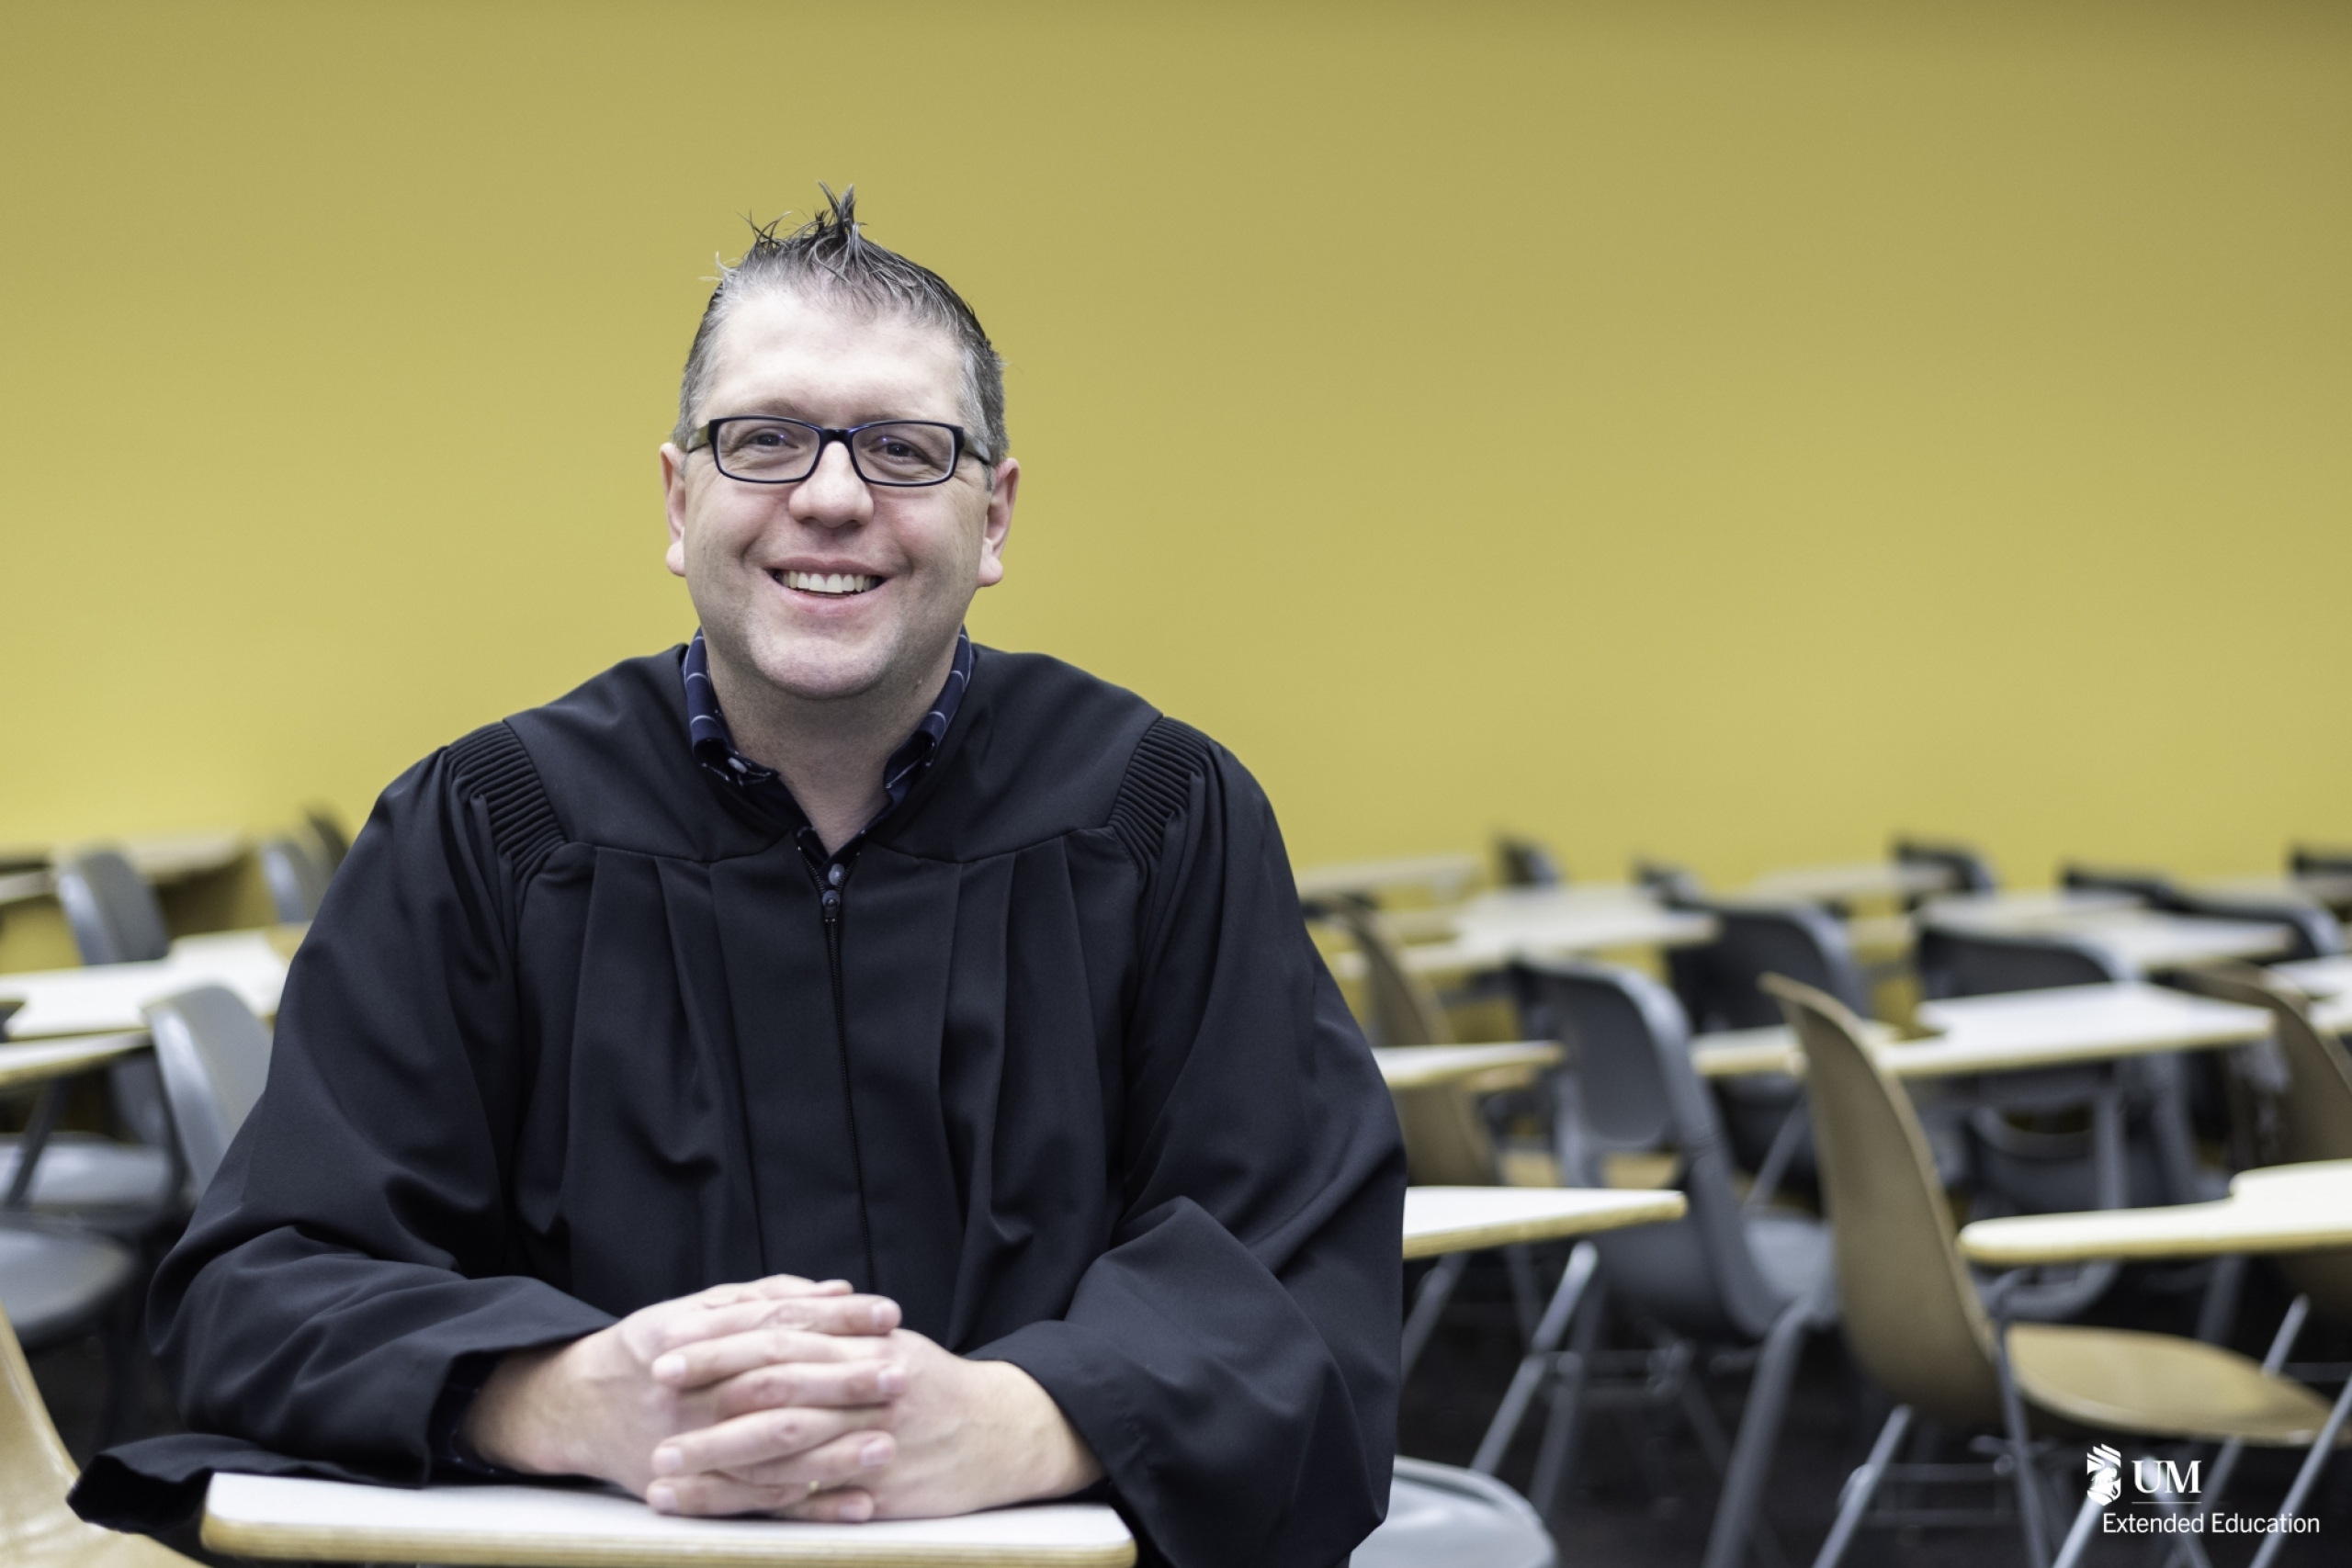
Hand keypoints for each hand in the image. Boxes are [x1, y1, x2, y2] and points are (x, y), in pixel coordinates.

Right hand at [460, 1274, 902, 1493]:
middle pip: (782, 1386)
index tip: (889, 1314)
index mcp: (701, 1342)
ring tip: (889, 1446)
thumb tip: (838, 1290)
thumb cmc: (649, 1349)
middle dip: (844, 1382)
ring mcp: (699, 1447)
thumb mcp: (696, 1309)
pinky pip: (762, 1502)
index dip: (837, 1320)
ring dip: (834, 1452)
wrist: (577, 1408)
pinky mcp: (701, 1489)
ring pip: (773, 1452)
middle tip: (901, 1375)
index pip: (781, 1325)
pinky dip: (811, 1505)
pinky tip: (857, 1504)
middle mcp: (699, 1395)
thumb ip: (766, 1298)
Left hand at [645, 1326, 1101, 1521]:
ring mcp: (872, 1443)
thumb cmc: (937, 1387)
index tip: (667, 1354)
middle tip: (653, 1405)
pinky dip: (756, 1504)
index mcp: (865, 1345)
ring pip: (782, 1451)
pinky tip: (714, 1509)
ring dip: (716, 1461)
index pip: (779, 1340)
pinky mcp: (877, 1493)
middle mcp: (867, 1390)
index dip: (720, 1347)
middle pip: (774, 1390)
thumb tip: (772, 1313)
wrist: (1007, 1434)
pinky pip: (807, 1500)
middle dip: (707, 1398)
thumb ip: (833, 1333)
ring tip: (662, 1471)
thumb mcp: (890, 1344)